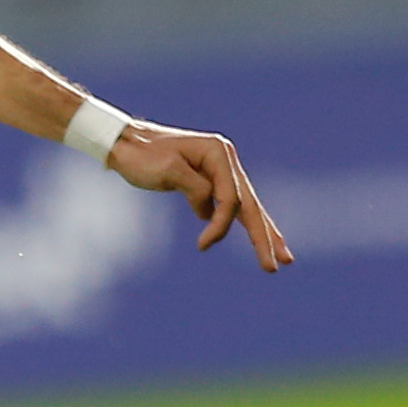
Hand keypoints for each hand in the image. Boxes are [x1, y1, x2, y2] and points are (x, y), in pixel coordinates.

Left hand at [110, 120, 293, 270]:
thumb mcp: (168, 170)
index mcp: (217, 152)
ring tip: (284, 258)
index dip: (221, 224)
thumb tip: (209, 212)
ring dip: (264, 233)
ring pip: (247, 207)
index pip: (231, 197)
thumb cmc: (141, 155)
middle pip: (249, 204)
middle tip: (279, 264)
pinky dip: (244, 224)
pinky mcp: (210, 180)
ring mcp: (220, 169)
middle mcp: (224, 159)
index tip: (202, 245)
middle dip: (264, 237)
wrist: (123, 142)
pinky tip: (263, 240)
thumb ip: (196, 189)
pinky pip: (232, 206)